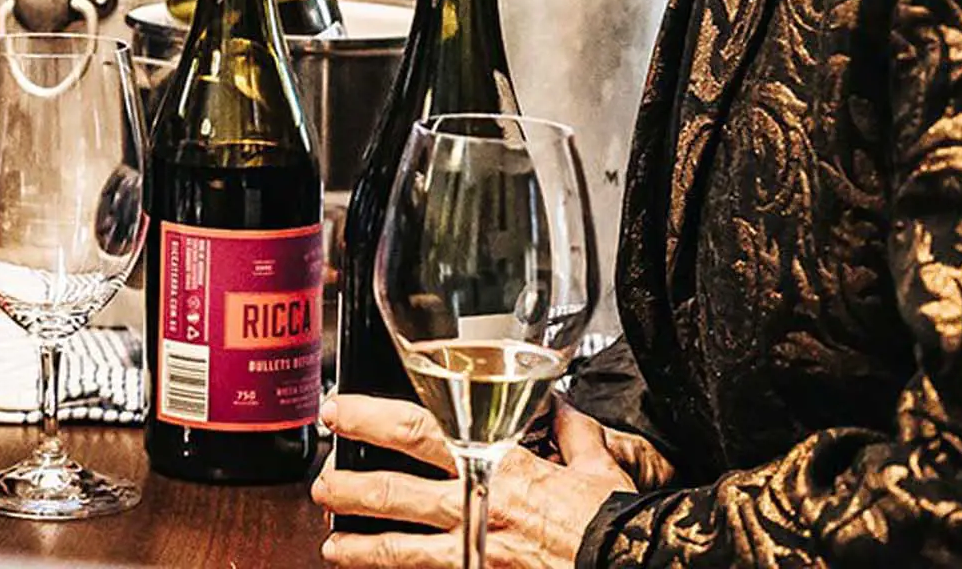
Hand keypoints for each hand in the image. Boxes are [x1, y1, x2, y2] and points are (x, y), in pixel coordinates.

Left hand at [316, 395, 651, 568]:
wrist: (640, 562)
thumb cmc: (618, 520)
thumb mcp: (598, 465)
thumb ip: (572, 433)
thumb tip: (564, 408)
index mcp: (497, 466)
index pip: (416, 431)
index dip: (368, 418)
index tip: (337, 411)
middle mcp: (477, 508)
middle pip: (392, 493)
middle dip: (347, 488)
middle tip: (321, 485)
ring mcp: (477, 553)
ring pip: (401, 549)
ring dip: (360, 547)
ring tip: (332, 547)